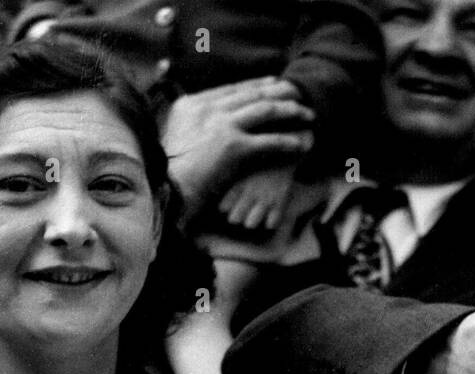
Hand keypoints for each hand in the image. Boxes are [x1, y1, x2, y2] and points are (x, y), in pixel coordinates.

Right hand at [162, 77, 313, 219]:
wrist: (166, 188)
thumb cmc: (169, 173)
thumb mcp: (174, 138)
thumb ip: (191, 125)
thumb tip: (204, 125)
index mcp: (191, 104)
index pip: (231, 89)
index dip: (256, 85)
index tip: (273, 83)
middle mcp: (207, 109)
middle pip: (251, 93)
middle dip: (279, 91)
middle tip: (297, 91)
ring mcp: (221, 125)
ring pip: (265, 110)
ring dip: (290, 110)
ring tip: (307, 114)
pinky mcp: (234, 146)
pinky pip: (269, 140)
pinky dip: (288, 141)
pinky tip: (302, 144)